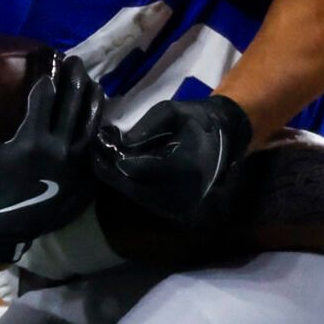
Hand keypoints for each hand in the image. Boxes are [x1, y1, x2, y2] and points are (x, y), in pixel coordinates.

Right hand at [0, 51, 103, 263]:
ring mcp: (75, 167)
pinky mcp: (83, 181)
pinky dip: (98, 128)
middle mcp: (59, 150)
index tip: (49, 53)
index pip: (46, 93)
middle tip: (75, 61)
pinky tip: (98, 116)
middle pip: (73, 103)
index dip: (49, 70)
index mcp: (31, 139)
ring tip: (92, 81)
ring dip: (92, 99)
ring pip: (90, 124)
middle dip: (75, 78)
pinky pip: (95, 148)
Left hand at [92, 94, 252, 227]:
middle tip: (96, 148)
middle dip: (108, 167)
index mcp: (184, 166)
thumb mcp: (170, 112)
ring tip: (105, 155)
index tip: (101, 137)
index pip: (135, 167)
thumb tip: (117, 145)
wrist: (227, 139)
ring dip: (116, 177)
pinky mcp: (177, 211)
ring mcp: (180, 206)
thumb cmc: (197, 120)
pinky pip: (144, 199)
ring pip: (134, 195)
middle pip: (130, 186)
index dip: (112, 153)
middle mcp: (183, 193)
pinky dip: (130, 184)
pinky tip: (121, 168)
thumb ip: (143, 128)